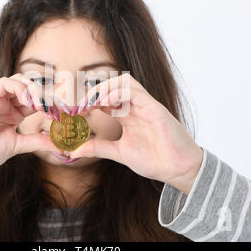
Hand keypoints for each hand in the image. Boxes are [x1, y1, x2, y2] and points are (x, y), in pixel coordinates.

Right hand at [0, 73, 61, 177]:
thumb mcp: (18, 146)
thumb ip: (38, 142)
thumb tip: (61, 145)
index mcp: (16, 113)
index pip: (38, 101)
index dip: (51, 104)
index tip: (62, 114)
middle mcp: (8, 103)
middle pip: (31, 87)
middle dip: (45, 95)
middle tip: (54, 107)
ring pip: (19, 80)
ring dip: (33, 89)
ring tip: (39, 105)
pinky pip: (5, 83)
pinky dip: (19, 88)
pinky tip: (27, 102)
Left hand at [67, 73, 203, 194]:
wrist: (177, 169)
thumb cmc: (153, 159)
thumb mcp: (118, 153)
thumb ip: (98, 148)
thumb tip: (73, 151)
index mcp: (127, 113)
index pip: (105, 97)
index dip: (88, 100)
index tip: (74, 112)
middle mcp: (135, 105)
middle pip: (113, 84)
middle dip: (93, 91)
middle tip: (79, 106)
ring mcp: (146, 105)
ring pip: (124, 82)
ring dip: (105, 88)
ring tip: (90, 102)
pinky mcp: (155, 108)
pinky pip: (136, 92)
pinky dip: (119, 92)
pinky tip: (106, 103)